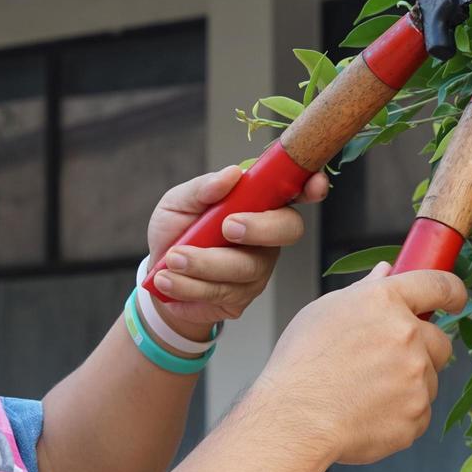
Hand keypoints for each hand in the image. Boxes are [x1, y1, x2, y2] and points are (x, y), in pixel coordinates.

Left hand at [144, 165, 330, 337]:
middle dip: (259, 228)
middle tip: (226, 227)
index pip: (294, 190)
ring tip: (172, 259)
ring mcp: (259, 268)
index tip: (314, 184)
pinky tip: (168, 280)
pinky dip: (190, 286)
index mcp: (256, 201)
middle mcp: (266, 234)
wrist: (158, 275)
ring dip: (205, 263)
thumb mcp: (178, 202)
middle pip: (287, 229)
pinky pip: (223, 293)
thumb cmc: (176, 231)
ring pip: (247, 267)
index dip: (311, 187)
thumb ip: (202, 188)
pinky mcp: (243, 297)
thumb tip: (231, 175)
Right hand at [254, 262, 466, 464]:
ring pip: (428, 378)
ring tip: (365, 391)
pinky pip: (420, 411)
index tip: (455, 300)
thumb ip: (364, 290)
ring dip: (408, 383)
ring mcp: (416, 378)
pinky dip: (401, 413)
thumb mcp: (325, 311)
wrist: (294, 420)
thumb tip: (386, 272)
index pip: (439, 284)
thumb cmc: (300, 364)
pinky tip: (368, 412)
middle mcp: (408, 335)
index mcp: (385, 302)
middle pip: (441, 340)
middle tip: (387, 362)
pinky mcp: (418, 415)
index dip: (452, 292)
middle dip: (423, 349)